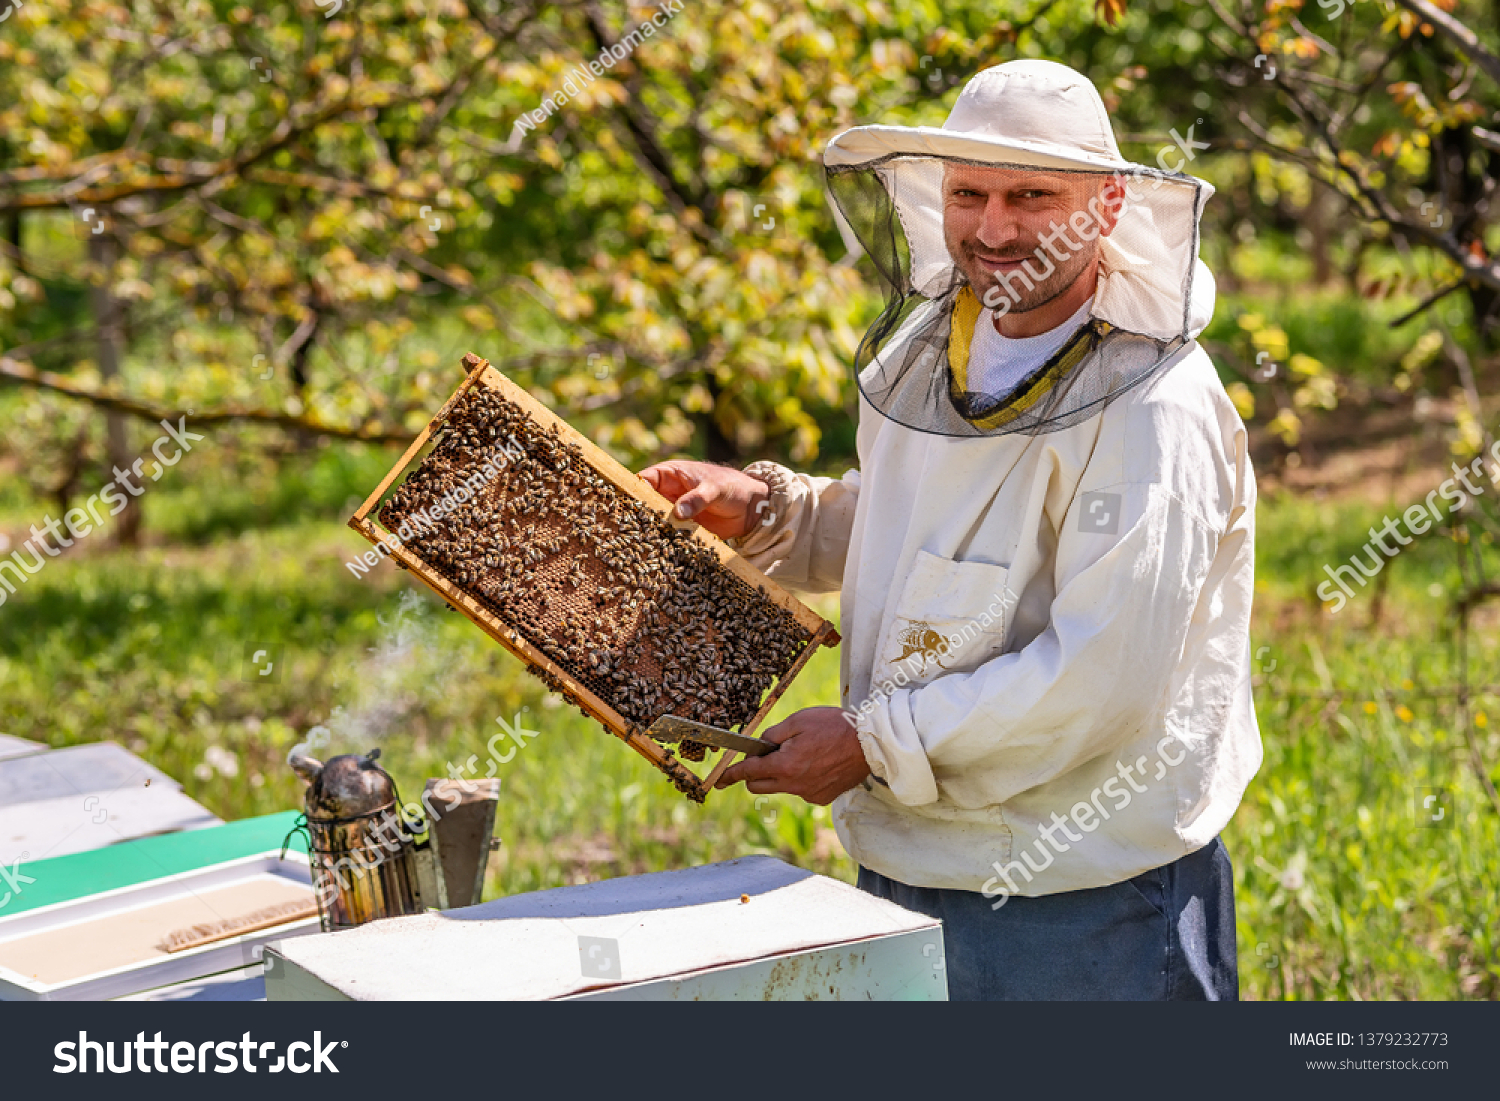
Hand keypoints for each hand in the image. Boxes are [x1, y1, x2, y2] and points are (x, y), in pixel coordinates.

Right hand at [638, 460, 768, 540]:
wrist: (751, 508)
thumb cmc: (732, 487)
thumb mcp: (715, 489)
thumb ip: (697, 498)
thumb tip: (678, 512)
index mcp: (670, 474)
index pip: (643, 480)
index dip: (633, 491)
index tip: (626, 506)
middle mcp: (667, 493)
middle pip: (644, 503)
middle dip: (637, 515)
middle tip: (627, 530)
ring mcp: (673, 512)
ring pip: (654, 521)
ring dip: (649, 531)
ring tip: (640, 545)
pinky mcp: (681, 528)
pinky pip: (668, 535)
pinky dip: (663, 542)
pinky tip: (657, 553)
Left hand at [715, 707, 870, 805]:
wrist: (870, 744)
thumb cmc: (834, 727)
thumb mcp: (799, 720)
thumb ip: (774, 735)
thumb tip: (760, 746)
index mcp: (785, 765)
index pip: (748, 772)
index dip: (730, 775)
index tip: (718, 781)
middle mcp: (794, 785)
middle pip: (759, 786)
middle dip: (755, 773)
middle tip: (767, 756)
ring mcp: (809, 794)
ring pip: (782, 787)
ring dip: (783, 774)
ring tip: (805, 753)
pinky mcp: (822, 798)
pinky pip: (802, 790)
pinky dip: (803, 779)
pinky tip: (819, 763)